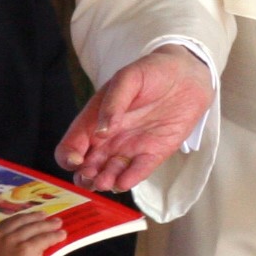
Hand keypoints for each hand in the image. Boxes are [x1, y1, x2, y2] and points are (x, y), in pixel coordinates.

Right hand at [0, 209, 64, 255]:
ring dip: (47, 225)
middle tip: (45, 217)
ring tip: (57, 223)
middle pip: (20, 222)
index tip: (29, 218)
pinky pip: (43, 238)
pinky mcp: (25, 248)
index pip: (5, 224)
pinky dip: (53, 236)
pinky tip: (61, 235)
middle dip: (34, 219)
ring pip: (33, 228)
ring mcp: (10, 241)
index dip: (20, 219)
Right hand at [56, 45, 212, 191]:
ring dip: (104, 182)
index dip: (68, 156)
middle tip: (89, 177)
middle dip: (85, 176)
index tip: (76, 159)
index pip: (72, 145)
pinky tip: (124, 182)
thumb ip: (112, 103)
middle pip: (87, 167)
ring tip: (104, 182)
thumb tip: (100, 131)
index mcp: (94, 120)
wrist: (187, 75)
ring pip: (110, 174)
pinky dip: (130, 179)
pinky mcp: (153, 153)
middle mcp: (108, 139)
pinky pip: (138, 171)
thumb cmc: (152, 72)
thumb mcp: (128, 79)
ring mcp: (130, 148)